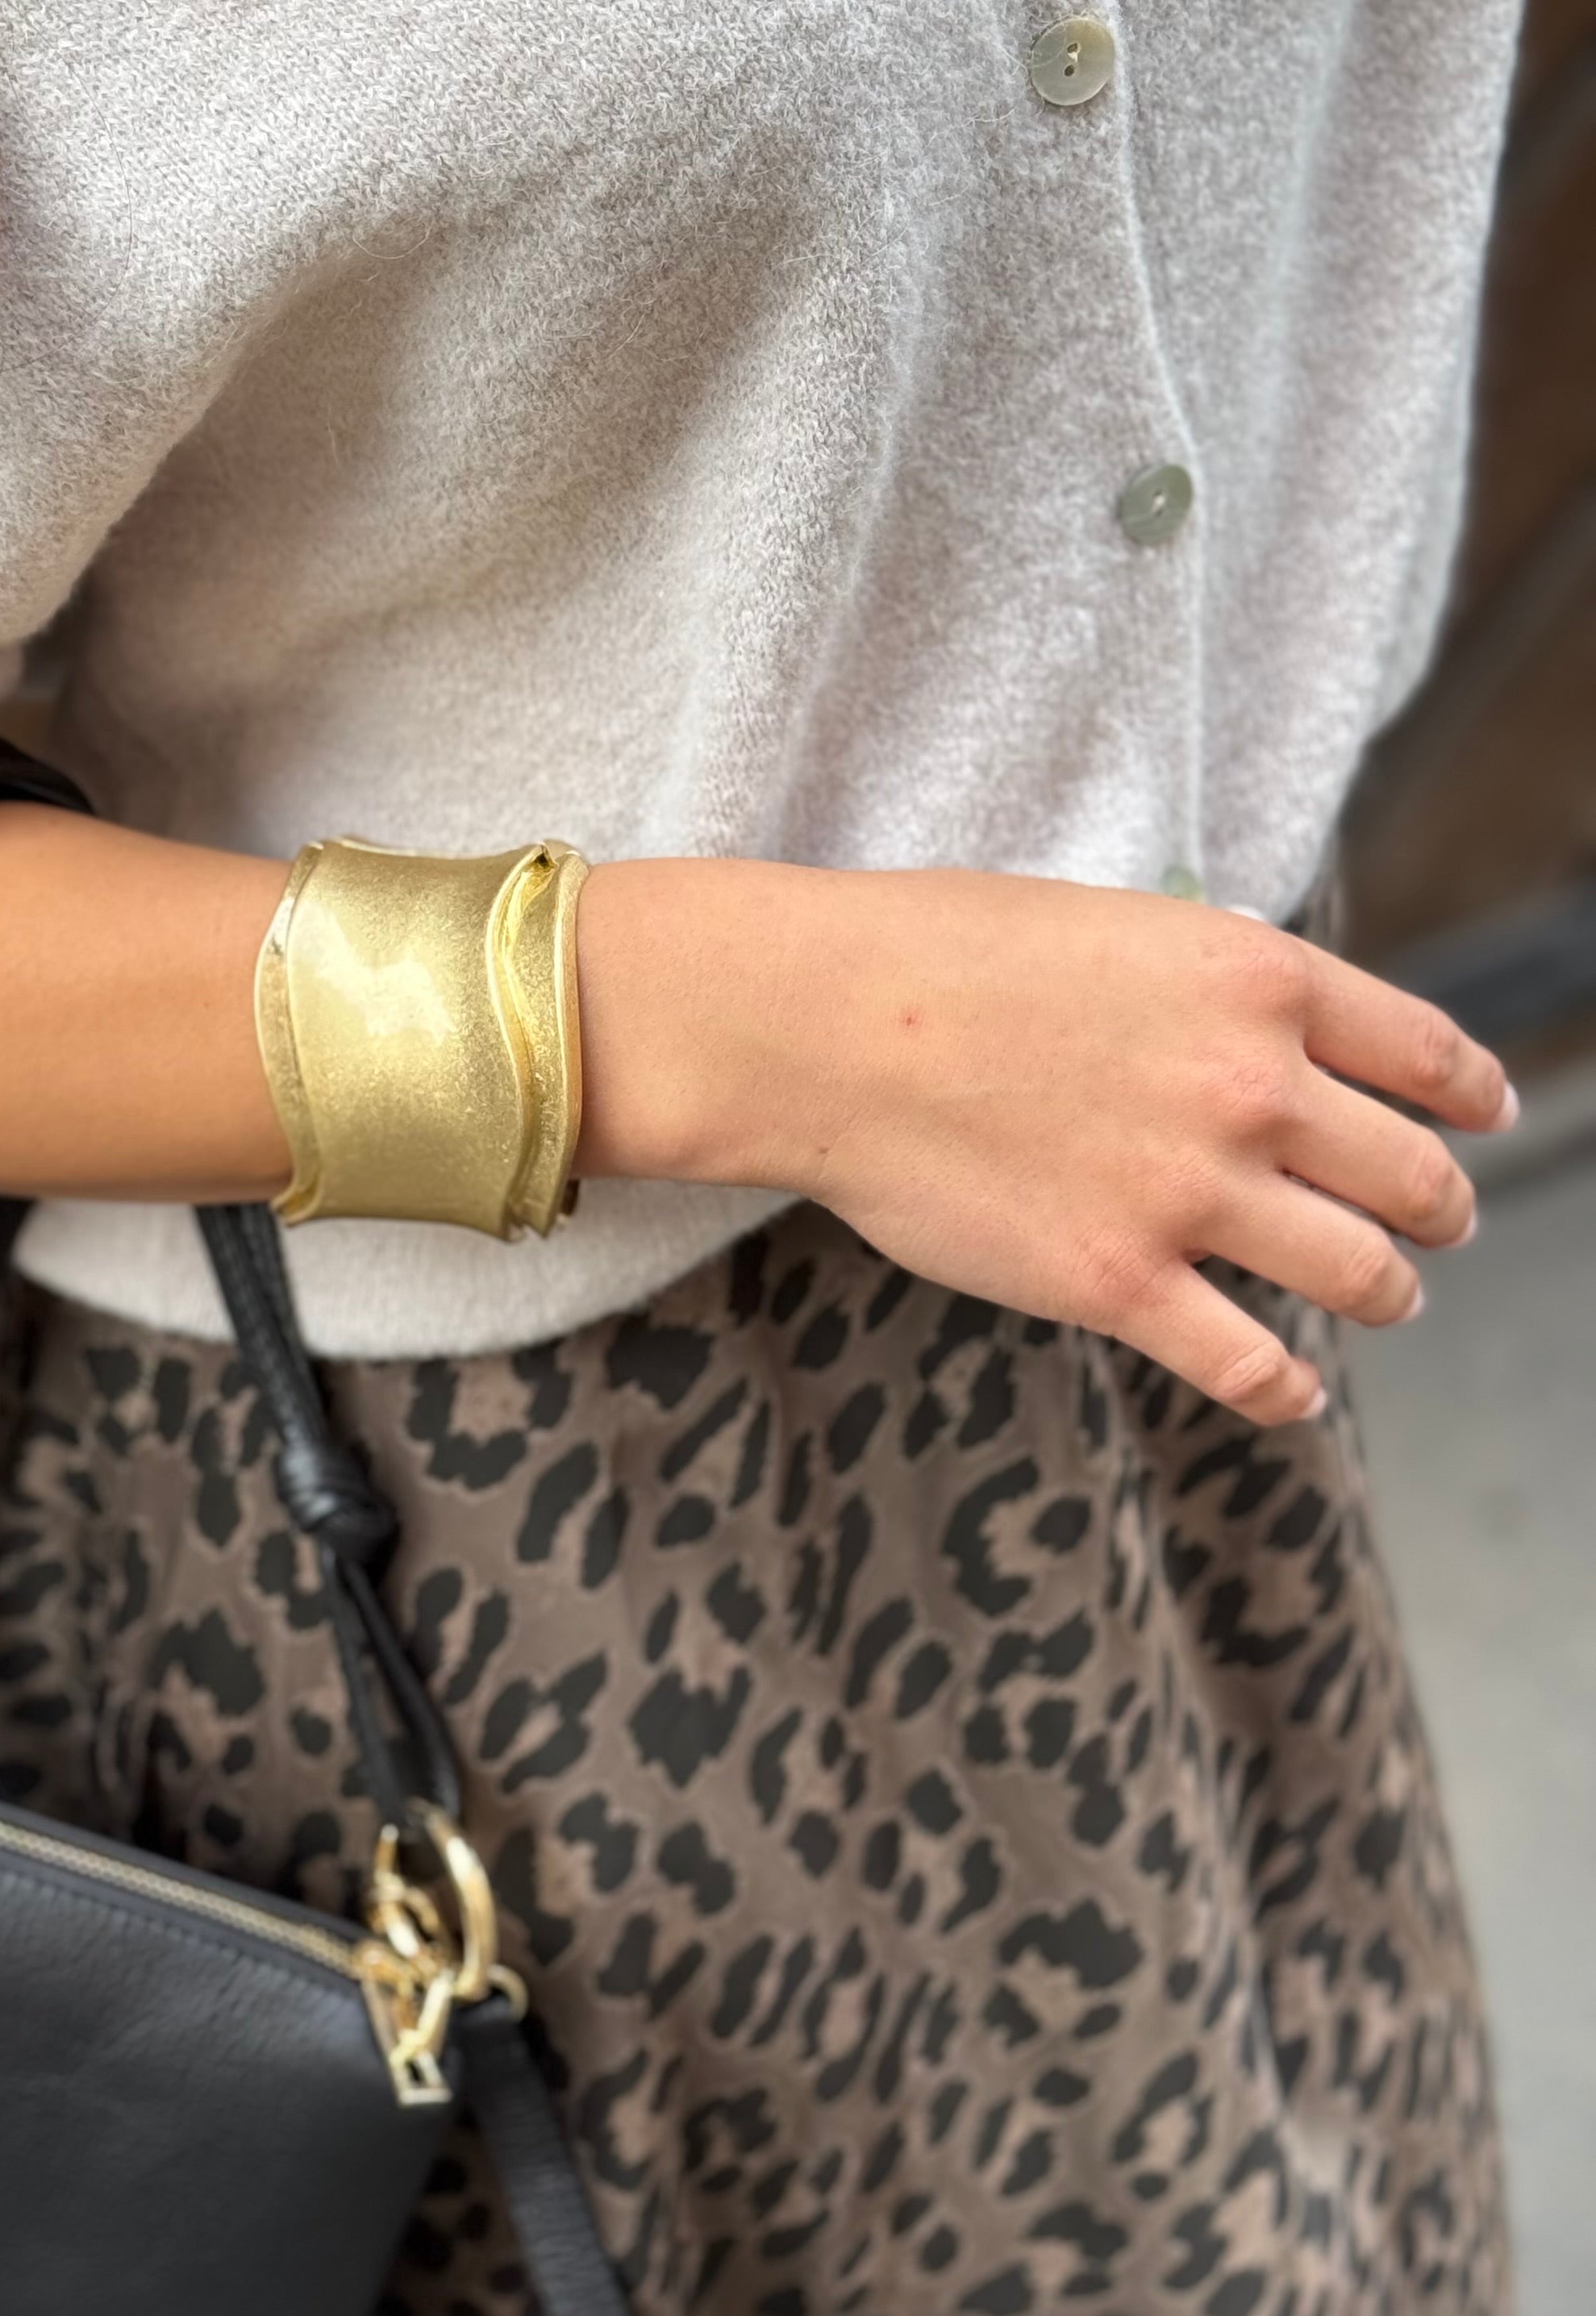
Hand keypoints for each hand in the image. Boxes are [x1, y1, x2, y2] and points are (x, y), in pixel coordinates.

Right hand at [579, 861, 1514, 1425]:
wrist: (828, 1027)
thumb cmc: (941, 954)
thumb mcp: (1117, 922)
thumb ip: (1212, 982)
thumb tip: (1263, 1033)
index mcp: (1260, 979)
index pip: (1425, 1051)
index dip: (1473, 1094)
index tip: (1486, 1118)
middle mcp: (1253, 1087)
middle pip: (1413, 1172)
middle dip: (1440, 1206)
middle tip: (1439, 1223)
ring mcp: (1192, 1194)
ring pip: (1360, 1274)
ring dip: (1387, 1292)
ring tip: (1384, 1298)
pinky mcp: (1121, 1284)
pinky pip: (1250, 1365)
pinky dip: (1285, 1390)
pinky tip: (1288, 1393)